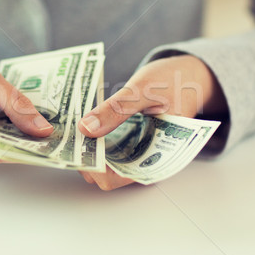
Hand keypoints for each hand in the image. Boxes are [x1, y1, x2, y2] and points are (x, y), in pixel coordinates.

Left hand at [78, 55, 226, 190]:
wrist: (188, 75)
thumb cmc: (173, 82)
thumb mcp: (143, 90)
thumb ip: (116, 109)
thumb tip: (85, 128)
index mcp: (155, 158)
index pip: (114, 178)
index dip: (92, 167)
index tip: (76, 146)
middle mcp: (143, 161)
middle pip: (103, 173)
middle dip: (83, 156)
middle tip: (66, 134)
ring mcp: (134, 152)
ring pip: (101, 161)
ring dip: (85, 147)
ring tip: (69, 128)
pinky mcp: (127, 142)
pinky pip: (104, 147)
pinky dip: (91, 137)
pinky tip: (80, 122)